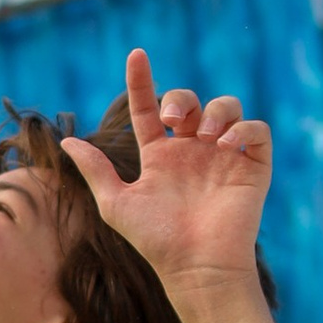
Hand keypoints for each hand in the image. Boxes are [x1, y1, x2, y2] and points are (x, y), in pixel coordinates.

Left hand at [61, 48, 269, 296]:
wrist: (196, 268)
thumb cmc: (156, 241)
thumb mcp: (117, 203)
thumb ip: (95, 170)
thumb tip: (66, 141)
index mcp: (160, 156)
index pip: (150, 108)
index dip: (141, 81)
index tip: (136, 55)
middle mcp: (192, 151)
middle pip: (189, 102)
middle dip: (182, 98)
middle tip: (175, 121)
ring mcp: (223, 157)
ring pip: (226, 107)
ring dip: (216, 111)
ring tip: (207, 137)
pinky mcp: (253, 167)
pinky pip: (257, 131)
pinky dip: (245, 128)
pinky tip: (226, 145)